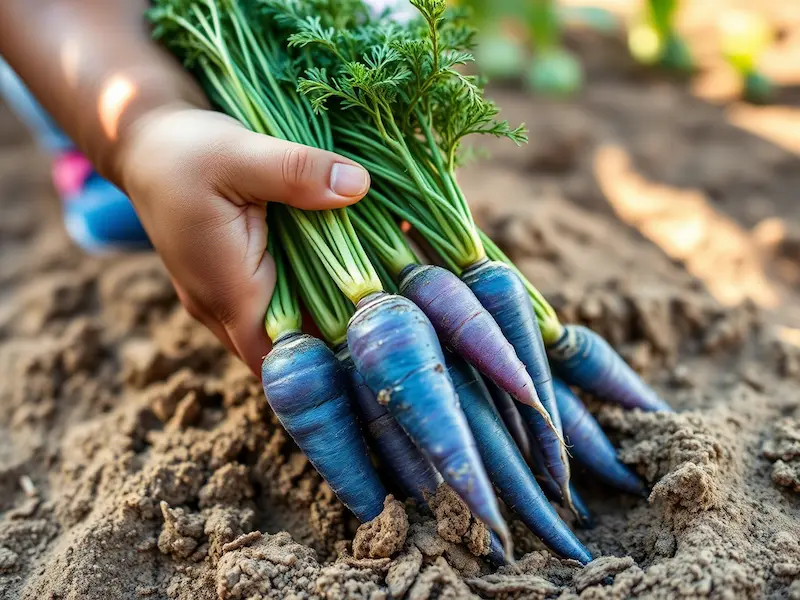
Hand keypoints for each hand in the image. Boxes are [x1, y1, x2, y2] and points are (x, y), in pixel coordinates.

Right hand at [119, 106, 369, 374]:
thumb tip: (358, 186)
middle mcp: (221, 307)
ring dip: (323, 315)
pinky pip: (274, 304)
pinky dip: (307, 294)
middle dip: (335, 337)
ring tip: (379, 294)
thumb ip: (297, 171)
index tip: (376, 336)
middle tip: (391, 313)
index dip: (326, 359)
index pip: (279, 359)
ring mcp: (223, 298)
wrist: (145, 145)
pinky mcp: (231, 282)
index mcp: (227, 290)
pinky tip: (344, 271)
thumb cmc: (184, 151)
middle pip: (287, 349)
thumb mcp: (241, 152)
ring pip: (282, 328)